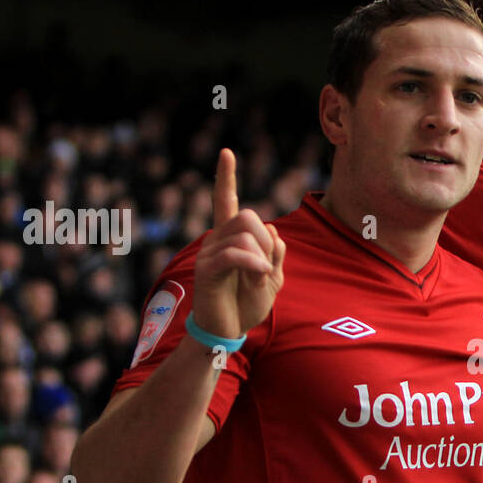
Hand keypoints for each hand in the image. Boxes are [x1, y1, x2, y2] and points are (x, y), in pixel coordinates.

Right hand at [192, 148, 285, 338]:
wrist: (229, 330)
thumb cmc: (247, 304)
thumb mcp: (272, 277)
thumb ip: (275, 254)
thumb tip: (271, 231)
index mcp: (231, 239)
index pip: (227, 202)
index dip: (227, 178)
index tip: (226, 152)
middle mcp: (216, 240)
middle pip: (248, 217)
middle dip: (265, 242)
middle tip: (266, 268)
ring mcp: (209, 253)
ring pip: (244, 236)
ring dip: (261, 258)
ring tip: (258, 279)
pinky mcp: (206, 270)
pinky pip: (234, 254)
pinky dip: (253, 263)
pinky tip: (259, 276)